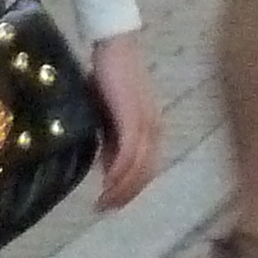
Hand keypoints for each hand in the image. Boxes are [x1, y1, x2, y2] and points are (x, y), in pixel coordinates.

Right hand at [88, 31, 162, 208]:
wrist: (113, 49)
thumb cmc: (108, 80)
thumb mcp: (108, 119)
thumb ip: (112, 142)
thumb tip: (108, 170)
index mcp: (151, 128)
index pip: (147, 168)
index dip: (131, 190)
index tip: (111, 205)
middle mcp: (154, 127)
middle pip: (146, 171)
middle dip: (126, 194)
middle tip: (104, 209)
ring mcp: (146, 121)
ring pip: (140, 165)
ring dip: (122, 188)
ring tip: (103, 202)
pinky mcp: (134, 115)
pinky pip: (131, 150)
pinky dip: (120, 170)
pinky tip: (107, 182)